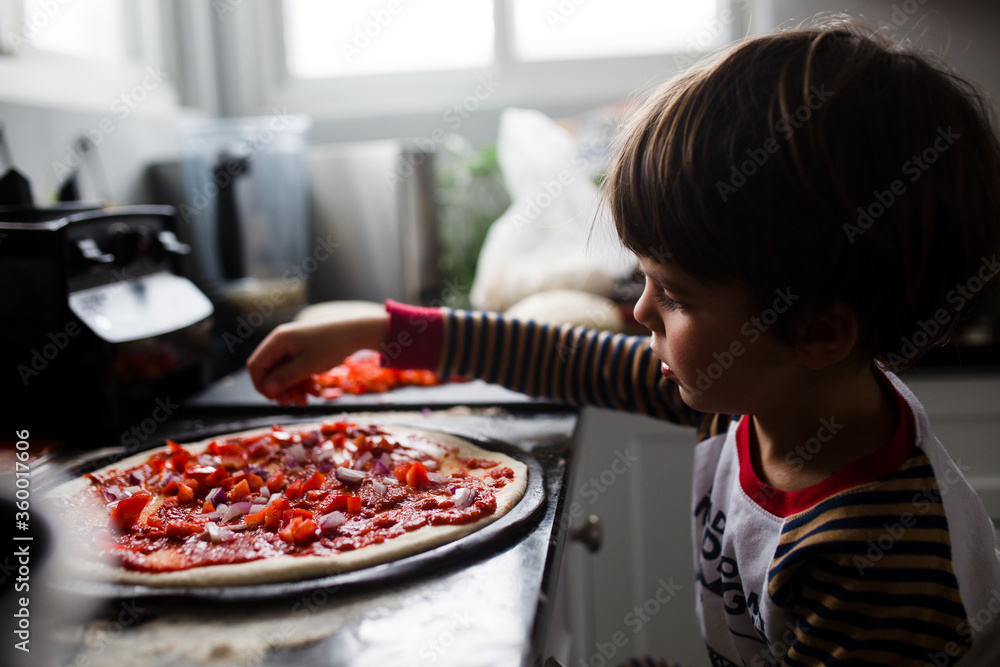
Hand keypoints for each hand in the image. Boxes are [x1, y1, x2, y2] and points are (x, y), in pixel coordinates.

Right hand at [246, 305, 388, 400]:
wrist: (356, 331)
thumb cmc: (332, 346)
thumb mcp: (308, 365)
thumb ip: (286, 378)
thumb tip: (267, 390)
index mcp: (277, 341)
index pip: (256, 365)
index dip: (261, 385)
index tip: (275, 400)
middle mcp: (281, 342)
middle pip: (269, 371)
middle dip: (281, 389)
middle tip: (295, 402)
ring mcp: (291, 346)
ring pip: (283, 373)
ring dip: (293, 388)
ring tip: (308, 399)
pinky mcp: (302, 350)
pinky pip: (295, 369)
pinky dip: (302, 381)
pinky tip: (316, 390)